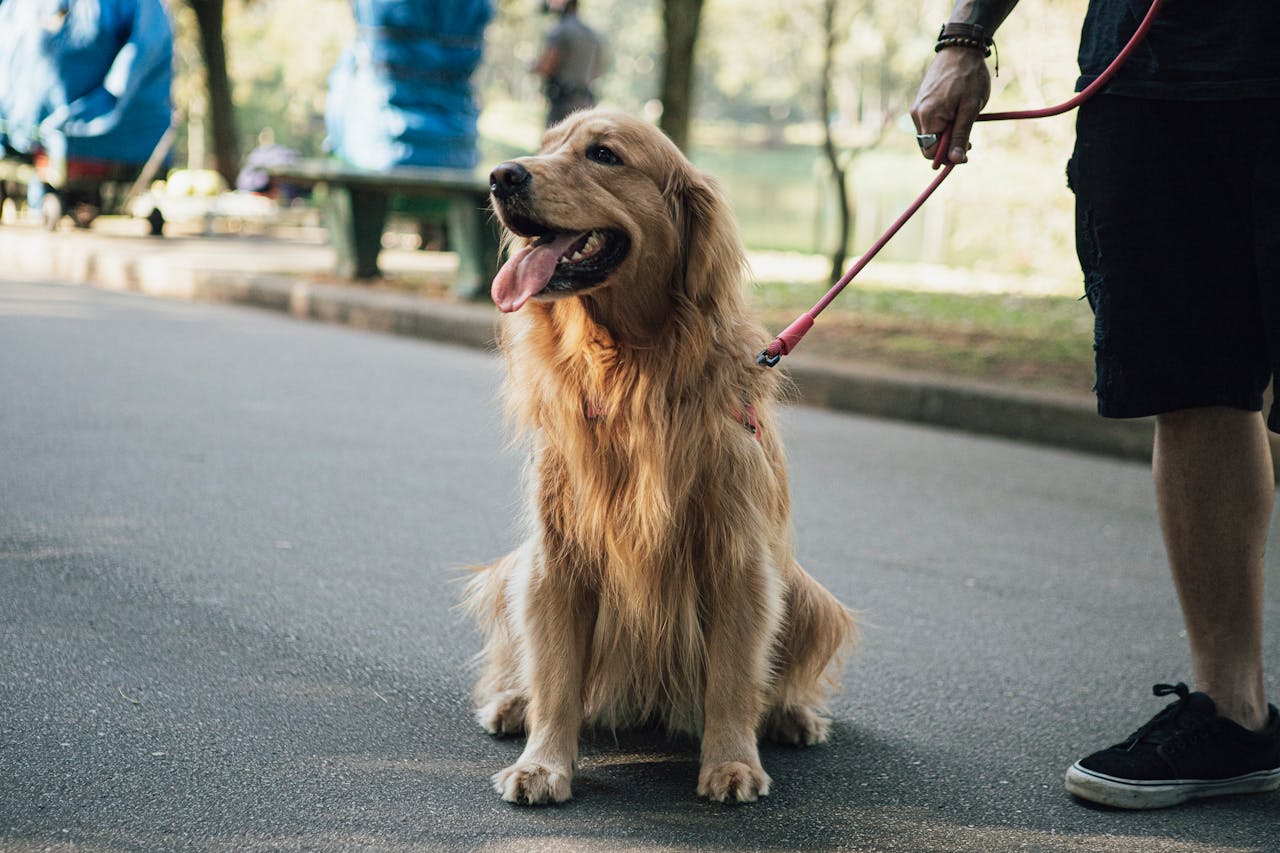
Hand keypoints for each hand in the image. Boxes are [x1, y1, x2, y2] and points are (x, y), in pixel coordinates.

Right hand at [910, 47, 990, 164]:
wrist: (960, 48)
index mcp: (928, 117)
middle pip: (929, 144)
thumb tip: (956, 160)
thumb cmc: (968, 77)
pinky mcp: (921, 101)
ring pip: (931, 133)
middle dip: (948, 145)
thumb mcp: (970, 108)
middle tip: (970, 137)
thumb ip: (961, 135)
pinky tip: (956, 110)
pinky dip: (943, 123)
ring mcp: (917, 107)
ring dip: (947, 133)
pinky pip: (930, 122)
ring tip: (964, 117)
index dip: (948, 156)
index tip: (968, 150)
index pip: (930, 152)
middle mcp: (917, 114)